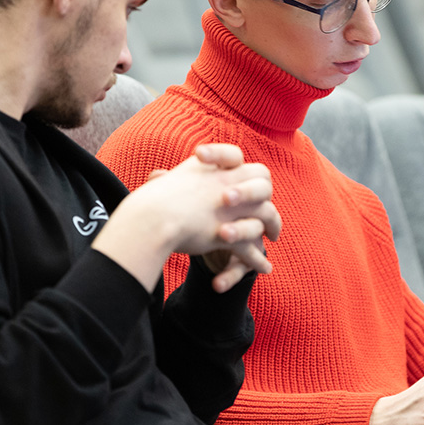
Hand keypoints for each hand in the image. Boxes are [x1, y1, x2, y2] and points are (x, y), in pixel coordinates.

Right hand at [97, 144, 280, 291]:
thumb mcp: (162, 185)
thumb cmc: (150, 203)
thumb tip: (157, 177)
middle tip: (264, 207)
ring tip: (273, 237)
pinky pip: (251, 247)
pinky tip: (264, 268)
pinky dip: (258, 261)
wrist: (151, 218)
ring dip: (272, 226)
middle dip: (264, 194)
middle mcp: (227, 184)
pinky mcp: (229, 234)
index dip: (236, 164)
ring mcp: (232, 209)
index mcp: (212, 168)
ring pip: (266, 213)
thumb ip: (169, 181)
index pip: (234, 155)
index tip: (233, 175)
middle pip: (262, 181)